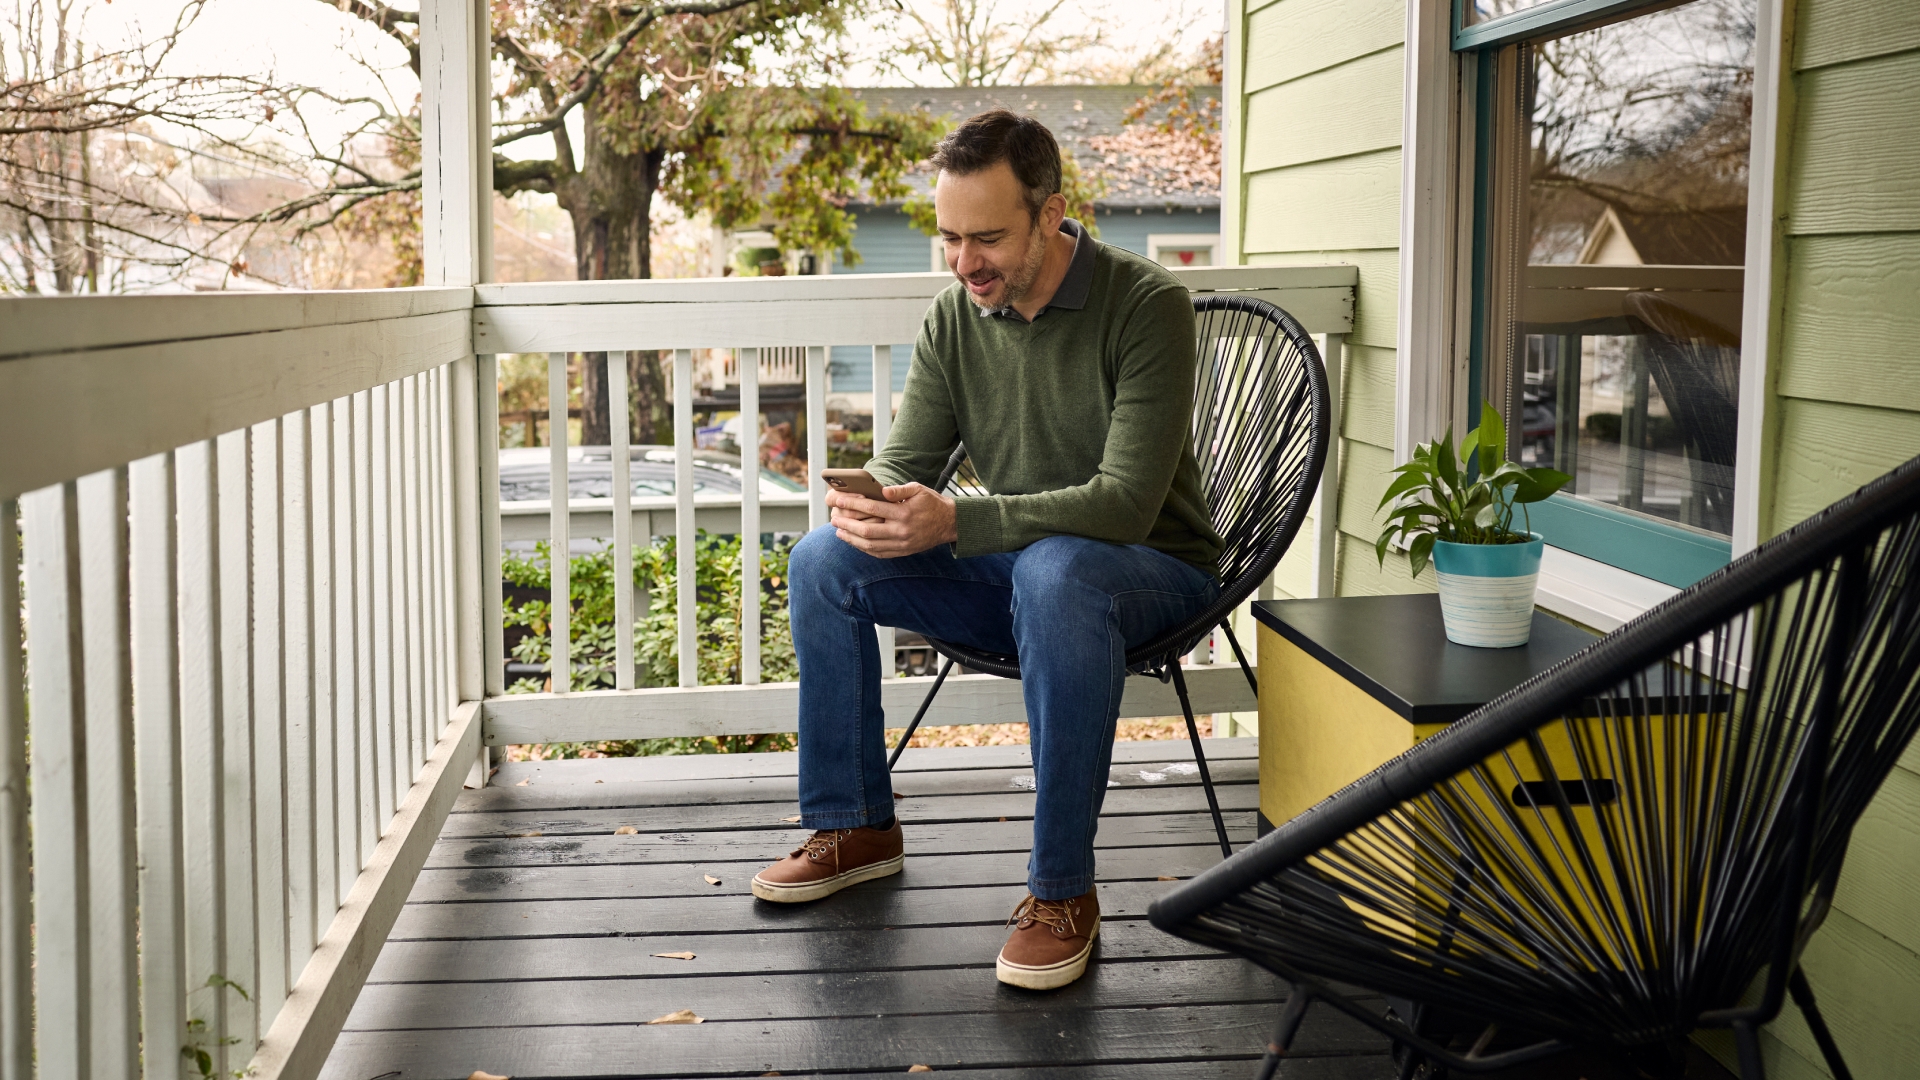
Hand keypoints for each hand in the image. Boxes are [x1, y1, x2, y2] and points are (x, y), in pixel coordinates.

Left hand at [829, 482, 957, 557]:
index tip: (838, 500)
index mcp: (904, 513)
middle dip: (847, 524)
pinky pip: (879, 553)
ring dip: (852, 539)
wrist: (949, 524)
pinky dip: (864, 549)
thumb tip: (882, 491)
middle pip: (867, 529)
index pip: (872, 507)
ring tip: (839, 532)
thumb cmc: (931, 503)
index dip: (852, 503)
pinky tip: (854, 542)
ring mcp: (901, 544)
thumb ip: (899, 490)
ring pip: (870, 545)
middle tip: (834, 518)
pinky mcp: (902, 552)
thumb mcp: (919, 489)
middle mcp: (901, 530)